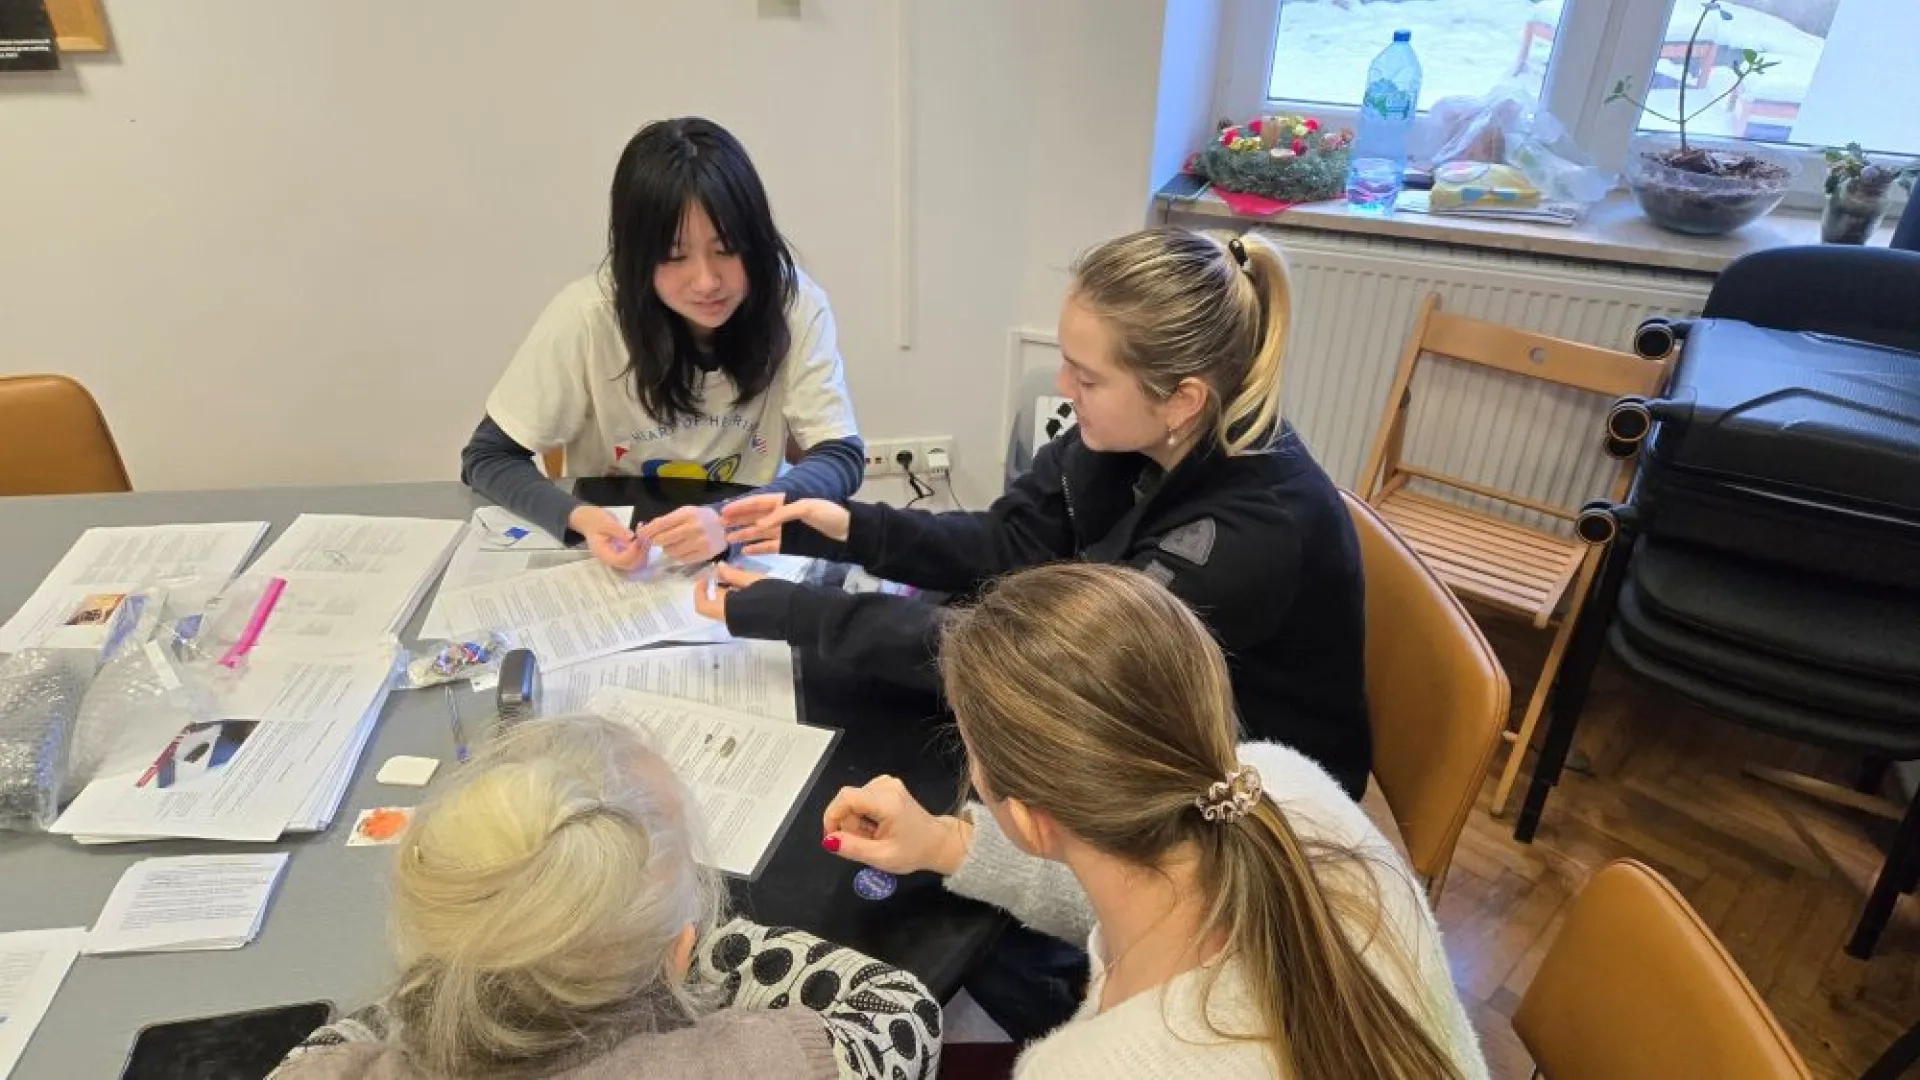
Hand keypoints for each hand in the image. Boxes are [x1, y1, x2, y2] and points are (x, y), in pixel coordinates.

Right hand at [569, 505, 645, 571]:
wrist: (590, 521)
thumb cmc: (595, 521)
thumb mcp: (605, 523)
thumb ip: (617, 530)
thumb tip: (631, 537)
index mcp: (603, 554)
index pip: (620, 560)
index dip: (632, 552)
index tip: (638, 539)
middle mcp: (611, 559)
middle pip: (630, 565)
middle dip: (641, 553)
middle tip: (645, 537)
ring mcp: (618, 558)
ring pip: (635, 562)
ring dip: (643, 551)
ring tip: (644, 536)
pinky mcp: (623, 554)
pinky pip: (636, 556)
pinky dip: (642, 548)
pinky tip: (642, 536)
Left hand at [638, 505, 727, 564]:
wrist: (726, 526)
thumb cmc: (701, 518)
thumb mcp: (685, 512)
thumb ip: (667, 520)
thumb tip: (645, 530)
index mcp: (687, 514)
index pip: (660, 524)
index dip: (647, 531)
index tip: (640, 536)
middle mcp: (694, 527)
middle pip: (663, 539)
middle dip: (657, 541)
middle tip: (659, 540)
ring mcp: (700, 542)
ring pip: (671, 551)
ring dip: (668, 549)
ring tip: (675, 544)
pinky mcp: (705, 553)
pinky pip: (682, 559)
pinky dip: (679, 556)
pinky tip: (684, 549)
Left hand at [690, 562, 767, 622]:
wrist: (796, 615)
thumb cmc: (772, 596)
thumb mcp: (751, 580)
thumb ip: (733, 574)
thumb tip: (718, 567)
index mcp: (725, 610)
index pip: (701, 604)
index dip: (700, 590)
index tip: (707, 576)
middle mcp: (728, 621)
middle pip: (715, 604)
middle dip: (720, 585)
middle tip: (730, 569)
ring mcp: (740, 625)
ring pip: (727, 606)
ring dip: (730, 591)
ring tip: (743, 575)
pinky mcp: (750, 626)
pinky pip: (736, 611)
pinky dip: (738, 599)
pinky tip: (750, 587)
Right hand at [724, 497, 851, 554]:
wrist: (848, 531)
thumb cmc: (830, 514)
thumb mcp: (809, 508)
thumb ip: (784, 513)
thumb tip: (761, 523)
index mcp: (784, 502)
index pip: (758, 503)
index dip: (741, 506)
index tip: (724, 511)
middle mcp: (781, 515)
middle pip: (754, 517)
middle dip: (737, 520)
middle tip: (719, 526)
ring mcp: (784, 530)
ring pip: (758, 532)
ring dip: (743, 534)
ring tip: (727, 539)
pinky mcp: (789, 544)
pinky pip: (769, 546)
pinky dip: (757, 548)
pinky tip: (745, 550)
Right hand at [822, 775, 972, 876]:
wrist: (937, 842)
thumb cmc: (913, 852)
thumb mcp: (881, 857)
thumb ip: (853, 848)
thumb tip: (828, 840)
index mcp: (887, 801)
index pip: (846, 797)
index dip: (832, 816)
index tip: (832, 837)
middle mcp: (886, 786)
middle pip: (849, 799)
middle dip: (848, 823)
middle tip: (863, 843)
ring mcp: (888, 783)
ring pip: (854, 800)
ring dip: (856, 821)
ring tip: (873, 837)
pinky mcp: (887, 785)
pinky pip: (862, 798)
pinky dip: (863, 814)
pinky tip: (875, 826)